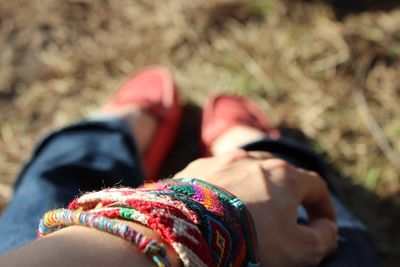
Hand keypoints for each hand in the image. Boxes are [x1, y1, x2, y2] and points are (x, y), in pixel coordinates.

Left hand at [174, 150, 336, 266]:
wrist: (189, 231)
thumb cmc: (249, 240)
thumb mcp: (299, 250)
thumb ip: (322, 238)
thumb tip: (327, 228)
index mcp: (284, 175)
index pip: (315, 186)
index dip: (324, 207)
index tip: (322, 225)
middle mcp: (253, 160)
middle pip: (280, 172)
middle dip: (288, 194)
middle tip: (286, 216)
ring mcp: (222, 161)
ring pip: (247, 169)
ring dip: (255, 187)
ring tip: (251, 207)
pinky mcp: (195, 169)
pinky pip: (217, 175)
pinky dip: (224, 188)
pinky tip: (219, 205)